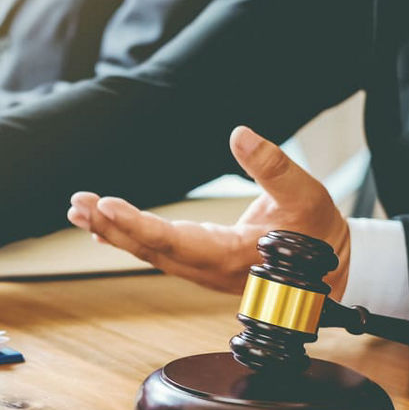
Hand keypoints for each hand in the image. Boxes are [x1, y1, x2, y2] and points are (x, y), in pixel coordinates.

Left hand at [68, 126, 350, 296]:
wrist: (329, 275)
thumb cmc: (318, 236)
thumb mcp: (307, 194)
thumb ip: (273, 166)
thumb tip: (240, 135)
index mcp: (233, 257)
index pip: (175, 243)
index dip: (138, 225)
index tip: (108, 206)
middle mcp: (210, 270)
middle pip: (151, 249)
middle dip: (111, 226)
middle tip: (79, 202)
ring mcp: (203, 271)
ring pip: (150, 252)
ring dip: (113, 231)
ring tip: (80, 209)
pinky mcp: (201, 264)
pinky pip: (158, 253)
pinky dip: (128, 238)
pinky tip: (102, 227)